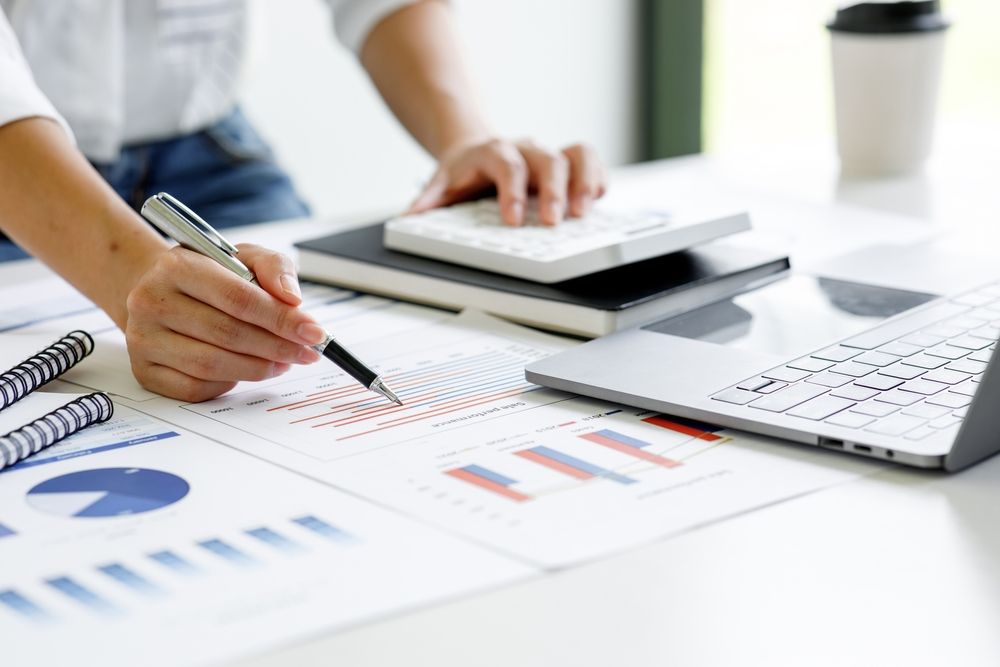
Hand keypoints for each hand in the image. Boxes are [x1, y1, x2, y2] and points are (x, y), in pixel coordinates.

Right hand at [124, 244, 324, 401]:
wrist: (157, 289)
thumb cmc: (207, 274)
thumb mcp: (242, 257)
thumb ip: (273, 268)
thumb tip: (291, 299)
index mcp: (176, 266)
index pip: (238, 298)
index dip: (281, 319)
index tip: (313, 332)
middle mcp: (151, 302)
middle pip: (227, 334)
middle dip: (277, 347)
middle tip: (306, 352)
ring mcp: (143, 339)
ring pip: (213, 365)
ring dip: (258, 368)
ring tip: (283, 362)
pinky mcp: (145, 370)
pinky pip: (195, 388)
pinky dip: (229, 383)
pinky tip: (247, 370)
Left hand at [408, 138, 606, 225]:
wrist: (477, 150)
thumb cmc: (463, 171)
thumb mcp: (441, 183)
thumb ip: (429, 200)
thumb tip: (410, 217)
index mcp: (494, 152)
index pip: (507, 165)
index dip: (511, 191)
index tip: (513, 221)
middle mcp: (526, 150)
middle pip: (548, 159)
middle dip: (554, 191)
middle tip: (553, 222)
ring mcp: (549, 156)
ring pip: (577, 154)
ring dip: (586, 181)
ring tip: (585, 212)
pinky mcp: (568, 165)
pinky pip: (591, 162)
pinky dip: (599, 179)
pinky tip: (598, 200)